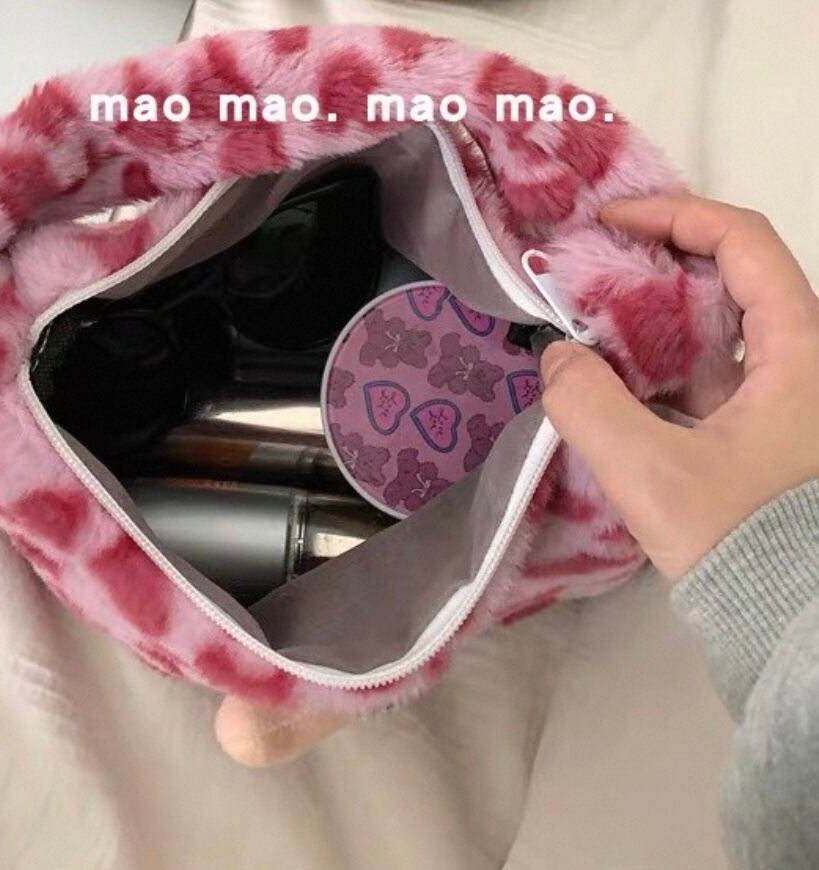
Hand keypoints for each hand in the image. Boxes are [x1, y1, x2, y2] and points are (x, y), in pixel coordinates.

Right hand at [541, 193, 818, 578]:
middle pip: (729, 278)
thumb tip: (557, 358)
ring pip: (715, 330)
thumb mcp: (652, 472)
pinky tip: (613, 378)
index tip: (613, 223)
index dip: (676, 215)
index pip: (744, 242)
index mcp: (800, 352)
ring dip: (653, 317)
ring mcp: (780, 399)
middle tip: (594, 270)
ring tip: (591, 321)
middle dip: (656, 263)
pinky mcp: (757, 432)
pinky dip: (660, 364)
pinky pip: (707, 375)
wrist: (786, 619)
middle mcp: (800, 363)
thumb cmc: (735, 538)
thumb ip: (589, 406)